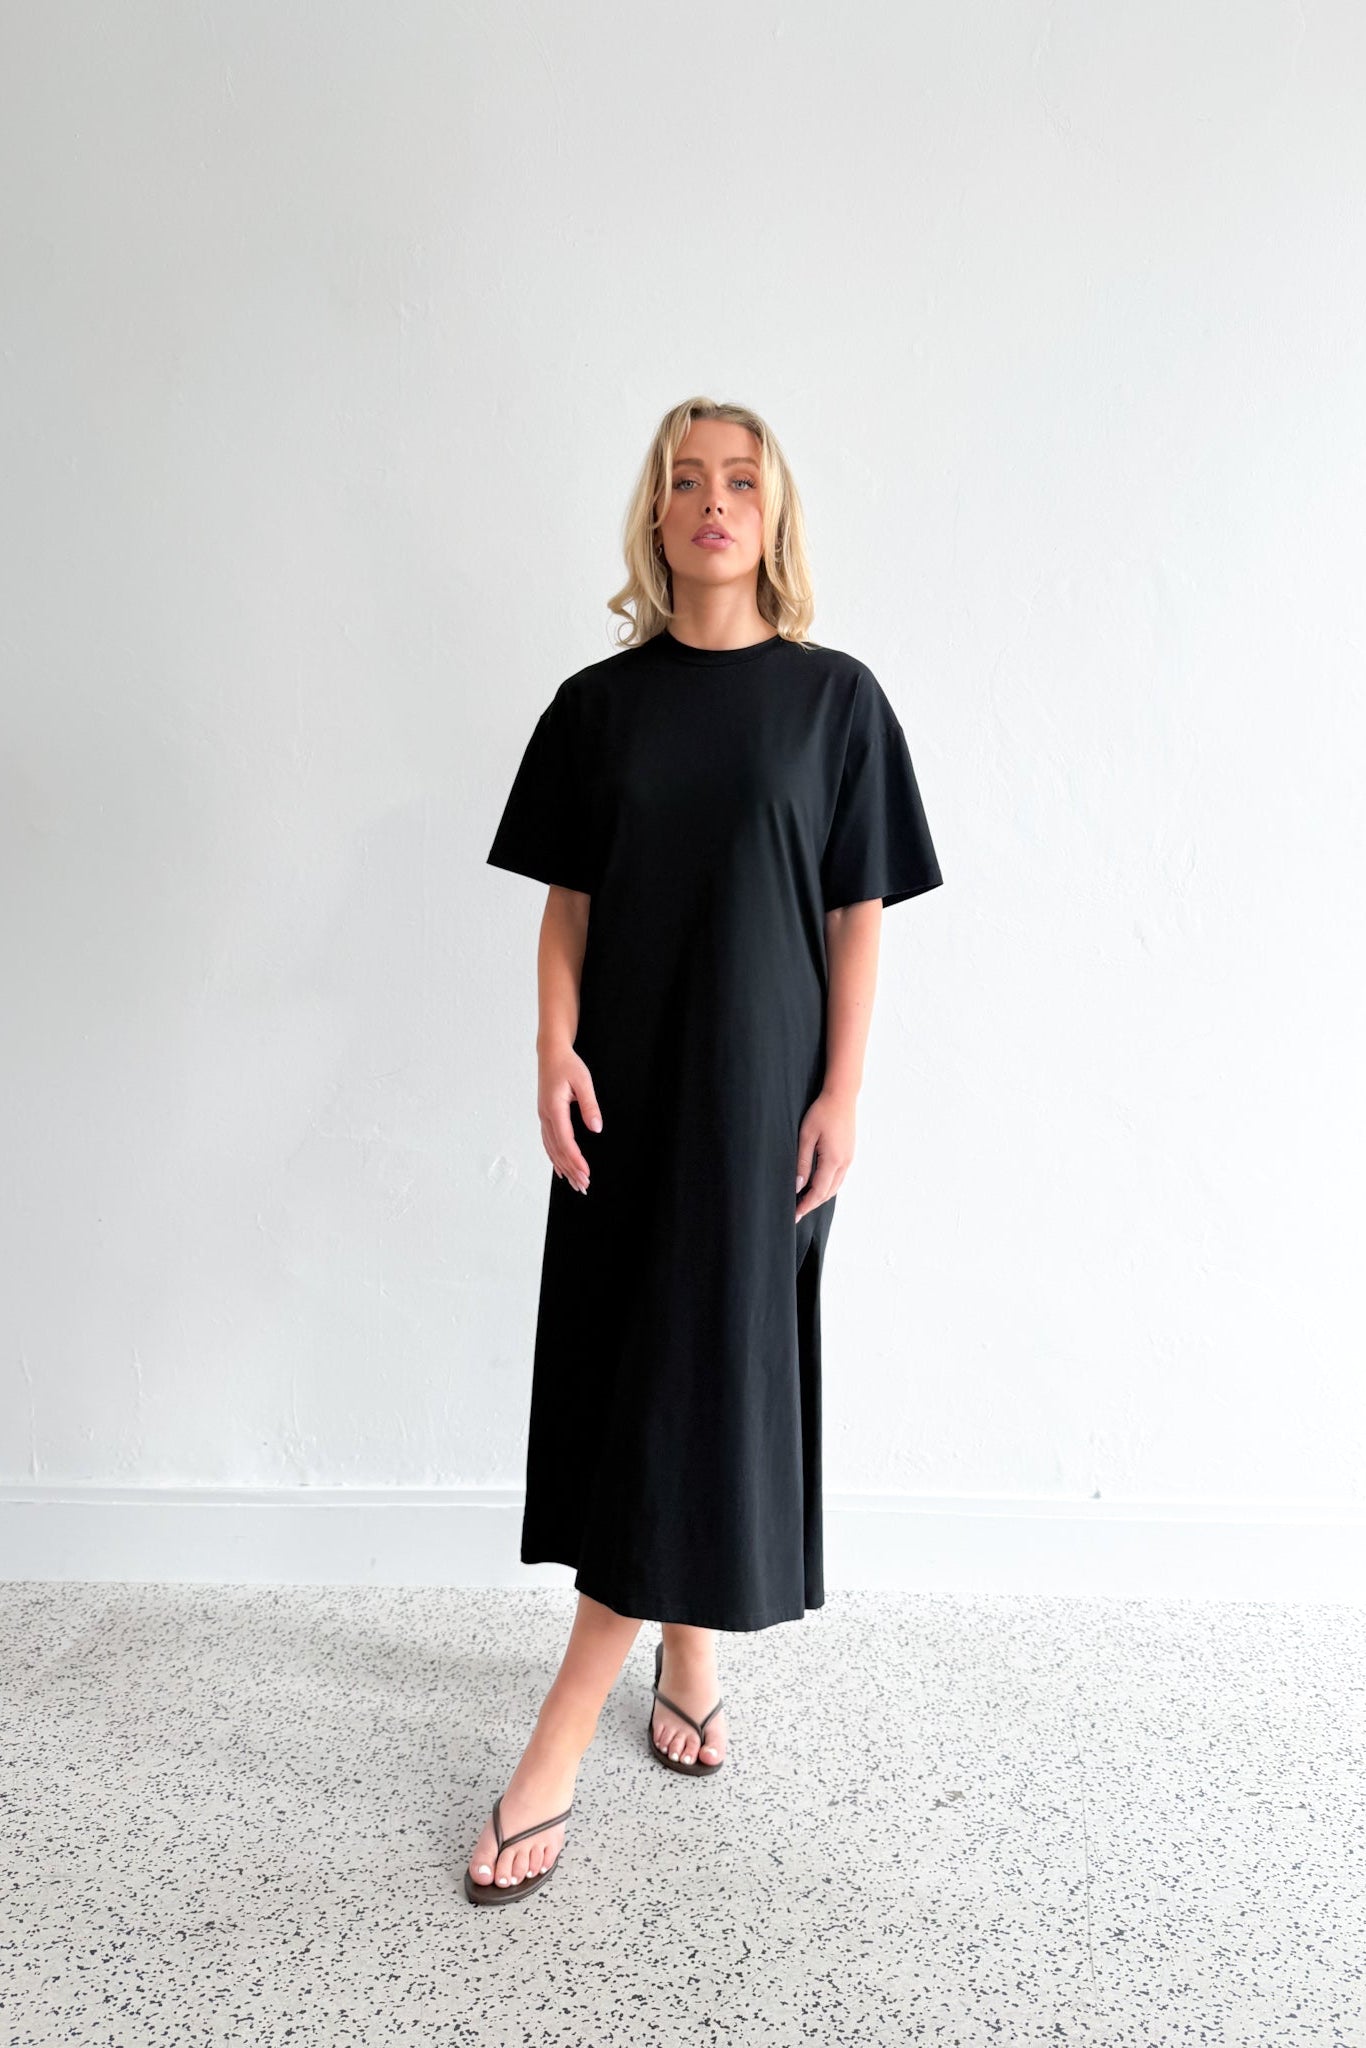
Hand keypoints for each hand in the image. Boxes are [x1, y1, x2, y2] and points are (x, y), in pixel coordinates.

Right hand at [538, 1048, 601, 1193]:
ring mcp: (543, 1117)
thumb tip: (596, 1128)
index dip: (576, 1160)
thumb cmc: (567, 1064)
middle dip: (571, 1170)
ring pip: (552, 1149)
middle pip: (558, 1150)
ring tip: (576, 1183)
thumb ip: (590, 1105)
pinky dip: (555, 1158)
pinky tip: (561, 1169)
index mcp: (554, 1108)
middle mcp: (545, 1116)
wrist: (551, 1053)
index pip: (566, 1141)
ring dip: (564, 1167)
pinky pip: (548, 1143)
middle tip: (584, 1186)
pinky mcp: (545, 1116)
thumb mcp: (583, 1081)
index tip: (586, 1172)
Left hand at [794, 1090, 854, 1220]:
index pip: (818, 1192)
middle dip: (812, 1204)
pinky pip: (838, 1178)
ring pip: (834, 1187)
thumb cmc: (822, 1112)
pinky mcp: (849, 1154)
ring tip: (803, 1202)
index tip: (794, 1215)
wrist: (842, 1096)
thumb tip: (798, 1186)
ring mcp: (849, 1159)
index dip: (805, 1205)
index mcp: (833, 1160)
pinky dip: (827, 1186)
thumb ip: (802, 1163)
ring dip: (820, 1196)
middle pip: (828, 1193)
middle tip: (796, 1212)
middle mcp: (845, 1163)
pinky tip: (816, 1186)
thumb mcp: (806, 1136)